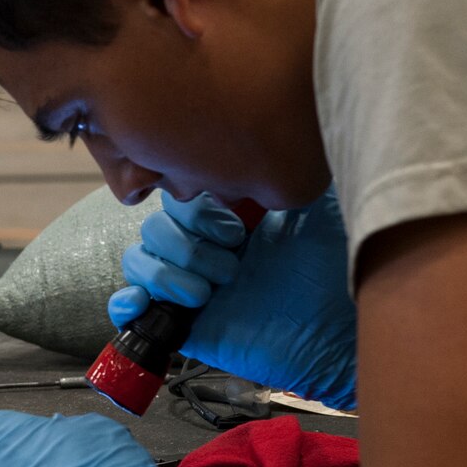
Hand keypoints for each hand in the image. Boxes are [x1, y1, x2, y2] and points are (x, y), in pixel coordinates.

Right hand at [108, 189, 356, 408]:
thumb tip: (273, 134)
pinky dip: (126, 302)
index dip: (195, 210)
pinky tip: (146, 303)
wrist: (340, 332)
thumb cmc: (335, 271)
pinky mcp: (183, 325)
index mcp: (228, 219)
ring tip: (209, 293)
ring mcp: (190, 287)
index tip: (238, 227)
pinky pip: (128, 309)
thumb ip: (287, 170)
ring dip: (167, 274)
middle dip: (188, 245)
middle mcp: (204, 250)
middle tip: (233, 265)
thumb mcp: (315, 205)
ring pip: (138, 262)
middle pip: (153, 229)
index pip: (178, 198)